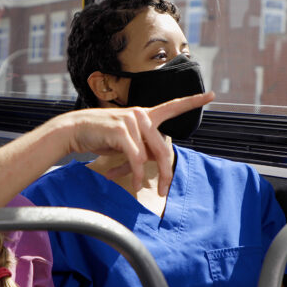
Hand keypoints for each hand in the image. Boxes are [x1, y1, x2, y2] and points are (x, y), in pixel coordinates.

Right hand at [65, 92, 214, 194]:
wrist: (74, 130)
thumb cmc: (100, 136)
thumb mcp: (125, 140)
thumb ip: (141, 145)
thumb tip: (152, 162)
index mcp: (144, 114)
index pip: (172, 106)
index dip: (193, 101)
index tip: (211, 95)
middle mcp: (141, 114)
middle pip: (164, 147)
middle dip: (165, 172)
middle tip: (164, 190)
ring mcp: (132, 121)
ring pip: (151, 155)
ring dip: (147, 176)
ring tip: (140, 189)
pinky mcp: (122, 131)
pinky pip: (136, 158)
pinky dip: (136, 174)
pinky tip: (135, 183)